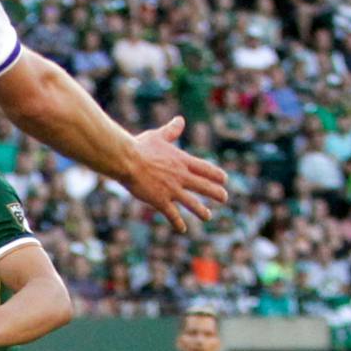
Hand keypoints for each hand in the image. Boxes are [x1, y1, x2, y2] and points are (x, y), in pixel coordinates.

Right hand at [123, 116, 228, 231]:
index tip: (224, 179)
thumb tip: (180, 120)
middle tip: (224, 198)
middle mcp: (181, 176)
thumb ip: (171, 131)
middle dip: (216, 193)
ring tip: (208, 216)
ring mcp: (172, 189)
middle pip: (205, 186)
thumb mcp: (158, 136)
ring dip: (202, 210)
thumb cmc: (140, 147)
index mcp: (182, 160)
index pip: (206, 169)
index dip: (217, 175)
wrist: (127, 160)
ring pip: (192, 203)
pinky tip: (183, 229)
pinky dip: (178, 222)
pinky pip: (172, 214)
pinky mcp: (160, 200)